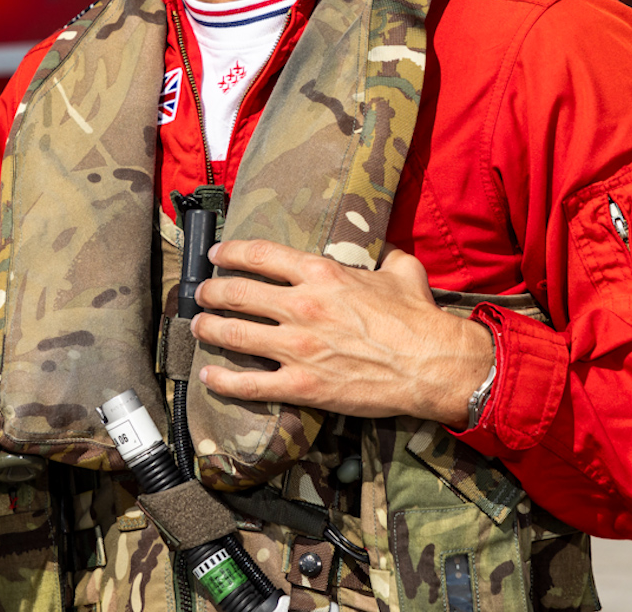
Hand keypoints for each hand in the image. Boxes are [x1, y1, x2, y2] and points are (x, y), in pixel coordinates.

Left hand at [190, 241, 494, 424]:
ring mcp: (298, 348)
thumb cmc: (418, 318)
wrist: (432, 365)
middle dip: (212, 292)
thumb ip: (382, 255)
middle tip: (202, 294)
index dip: (231, 252)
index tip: (217, 254)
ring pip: (234, 334)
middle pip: (237, 293)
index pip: (260, 255)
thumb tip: (380, 245)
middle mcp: (302, 307)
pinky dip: (223, 380)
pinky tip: (209, 375)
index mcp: (322, 274)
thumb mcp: (401, 270)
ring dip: (209, 328)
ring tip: (198, 326)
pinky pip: (250, 384)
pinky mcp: (302, 385)